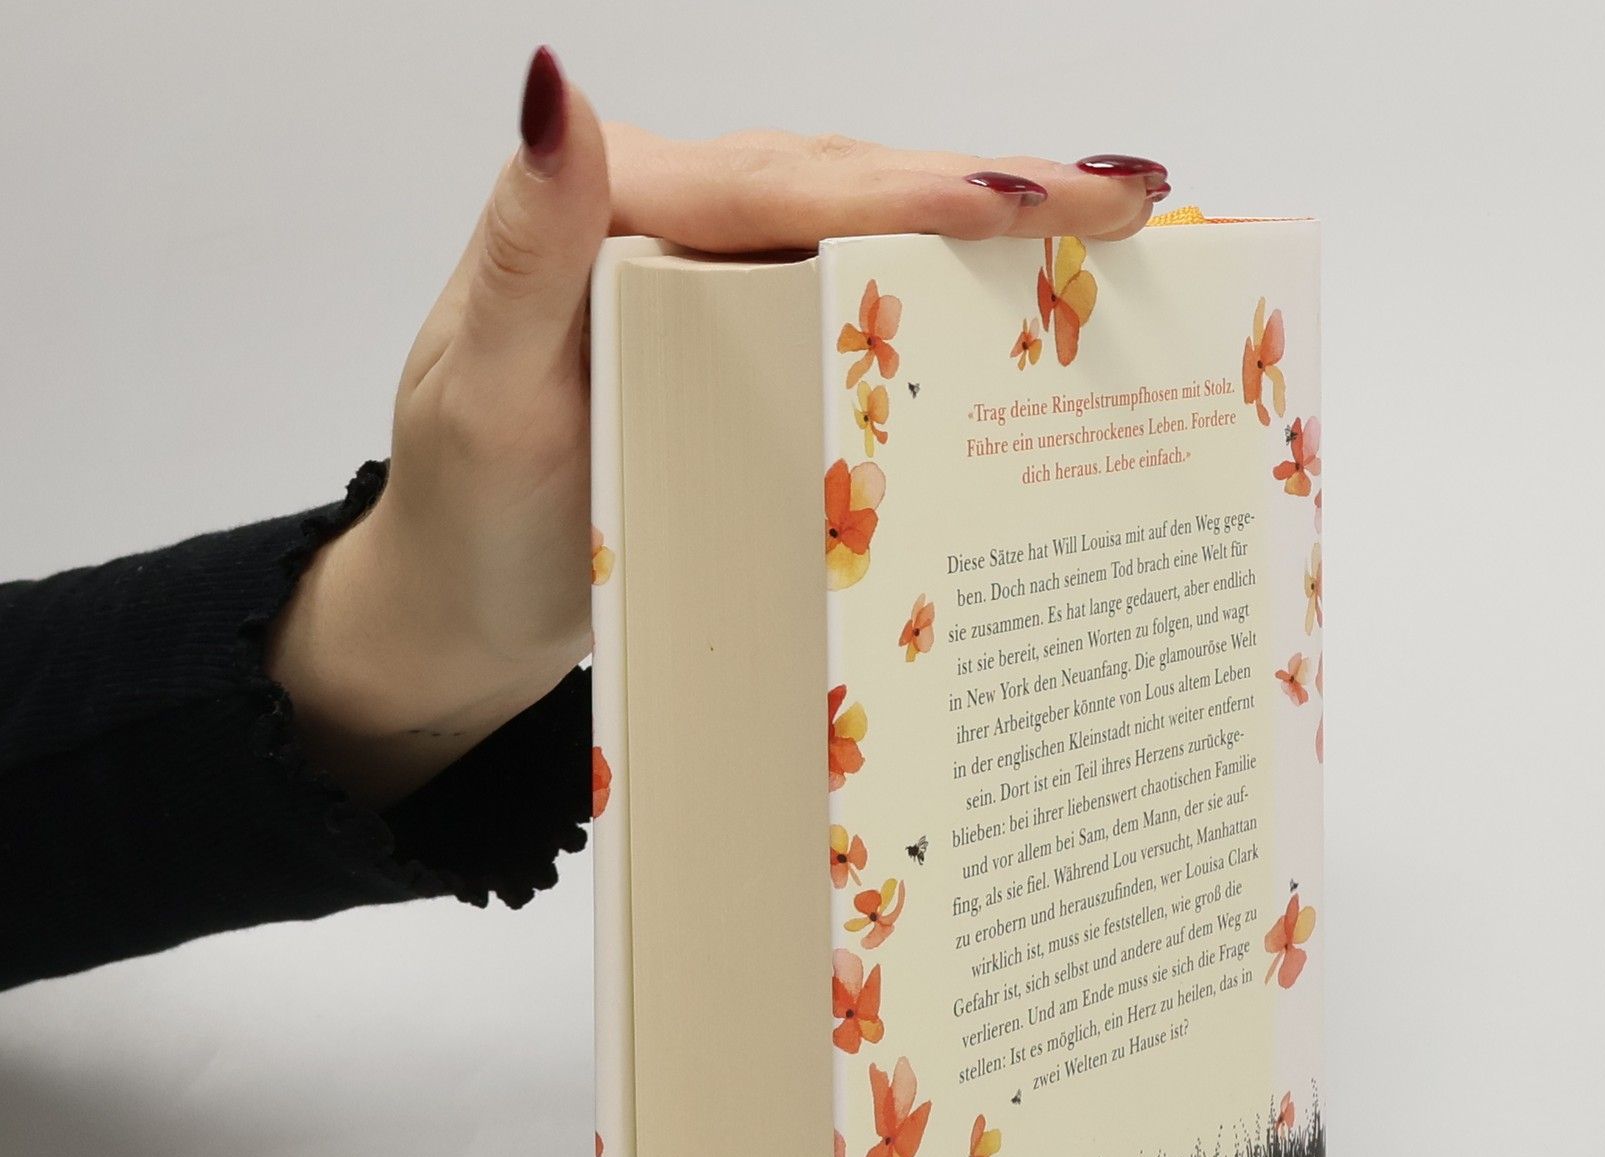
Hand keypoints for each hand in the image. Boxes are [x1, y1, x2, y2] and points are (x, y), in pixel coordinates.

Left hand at [268, 47, 1170, 808]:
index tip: (1052, 199)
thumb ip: (527, 250)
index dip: (928, 189)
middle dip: (1005, 195)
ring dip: (996, 245)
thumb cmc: (462, 518)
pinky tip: (1026, 333)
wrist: (458, 612)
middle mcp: (683, 228)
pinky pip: (862, 318)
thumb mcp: (481, 392)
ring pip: (877, 245)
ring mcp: (723, 292)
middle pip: (863, 192)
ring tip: (1121, 244)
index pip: (797, 185)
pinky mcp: (748, 358)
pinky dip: (948, 317)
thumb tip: (560, 91)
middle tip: (1141, 202)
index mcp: (624, 208)